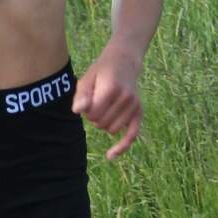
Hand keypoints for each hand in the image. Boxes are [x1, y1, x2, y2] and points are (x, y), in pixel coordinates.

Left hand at [73, 47, 141, 161]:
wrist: (124, 61)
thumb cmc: (101, 71)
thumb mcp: (87, 78)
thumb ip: (82, 95)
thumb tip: (78, 111)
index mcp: (111, 88)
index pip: (93, 113)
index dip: (86, 110)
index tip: (88, 99)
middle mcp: (125, 98)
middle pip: (101, 123)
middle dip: (94, 117)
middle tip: (96, 101)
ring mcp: (134, 106)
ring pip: (111, 130)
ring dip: (103, 124)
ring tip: (104, 108)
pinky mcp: (139, 112)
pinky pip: (132, 135)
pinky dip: (122, 147)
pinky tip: (110, 156)